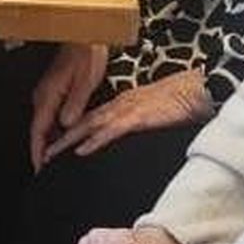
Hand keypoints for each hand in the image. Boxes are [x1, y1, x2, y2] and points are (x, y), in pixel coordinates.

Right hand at [29, 42, 108, 169]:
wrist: (83, 34)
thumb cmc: (86, 53)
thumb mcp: (85, 81)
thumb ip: (75, 105)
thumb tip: (66, 126)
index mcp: (49, 95)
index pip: (38, 131)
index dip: (38, 152)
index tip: (39, 168)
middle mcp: (44, 95)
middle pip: (38, 130)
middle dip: (42, 150)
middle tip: (47, 170)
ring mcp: (48, 91)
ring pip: (45, 123)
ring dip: (49, 140)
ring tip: (56, 158)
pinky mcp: (54, 89)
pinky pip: (51, 114)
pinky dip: (54, 128)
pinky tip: (64, 134)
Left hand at [38, 69, 211, 165]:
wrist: (201, 89)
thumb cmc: (184, 102)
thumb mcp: (158, 114)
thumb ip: (143, 123)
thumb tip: (133, 134)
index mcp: (125, 103)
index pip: (91, 117)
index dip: (71, 130)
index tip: (55, 143)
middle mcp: (121, 104)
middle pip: (83, 121)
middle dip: (61, 137)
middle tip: (42, 153)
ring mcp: (128, 110)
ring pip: (90, 126)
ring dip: (68, 141)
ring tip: (50, 154)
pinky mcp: (139, 117)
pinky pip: (112, 130)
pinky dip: (94, 140)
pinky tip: (80, 151)